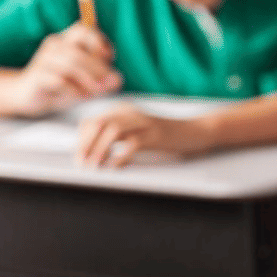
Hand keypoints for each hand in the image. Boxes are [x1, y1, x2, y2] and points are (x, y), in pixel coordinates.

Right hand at [13, 24, 121, 116]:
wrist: (27, 95)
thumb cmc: (61, 85)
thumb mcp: (84, 78)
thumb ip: (101, 77)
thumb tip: (117, 80)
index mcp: (67, 41)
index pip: (84, 30)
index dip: (100, 41)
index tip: (109, 58)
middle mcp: (55, 46)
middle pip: (80, 51)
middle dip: (99, 68)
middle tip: (111, 84)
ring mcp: (44, 60)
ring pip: (70, 63)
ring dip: (89, 79)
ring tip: (97, 92)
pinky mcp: (37, 77)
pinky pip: (59, 80)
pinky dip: (74, 89)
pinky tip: (81, 96)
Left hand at [76, 104, 215, 166]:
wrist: (197, 131)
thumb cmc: (166, 135)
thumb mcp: (139, 130)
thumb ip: (119, 136)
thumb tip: (93, 152)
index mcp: (123, 110)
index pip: (92, 122)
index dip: (81, 140)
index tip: (79, 157)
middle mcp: (131, 112)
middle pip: (98, 124)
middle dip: (85, 145)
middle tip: (81, 164)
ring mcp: (144, 122)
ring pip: (112, 131)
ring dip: (99, 150)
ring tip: (94, 167)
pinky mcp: (156, 134)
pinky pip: (132, 143)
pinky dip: (120, 156)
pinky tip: (115, 167)